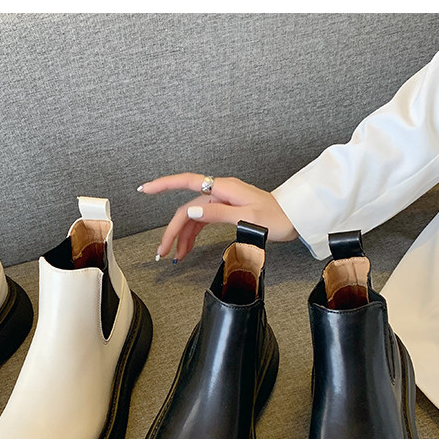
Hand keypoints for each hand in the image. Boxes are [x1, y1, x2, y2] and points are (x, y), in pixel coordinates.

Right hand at [137, 173, 298, 261]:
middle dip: (171, 230)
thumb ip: (216, 214)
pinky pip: (202, 222)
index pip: (185, 182)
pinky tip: (186, 248)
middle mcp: (219, 192)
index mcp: (223, 188)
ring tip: (173, 255)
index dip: (163, 185)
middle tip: (161, 251)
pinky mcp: (225, 211)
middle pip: (186, 209)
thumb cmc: (276, 218)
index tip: (145, 189)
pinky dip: (192, 235)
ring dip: (181, 236)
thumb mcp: (246, 217)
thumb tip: (190, 210)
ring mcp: (221, 202)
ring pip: (193, 217)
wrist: (293, 218)